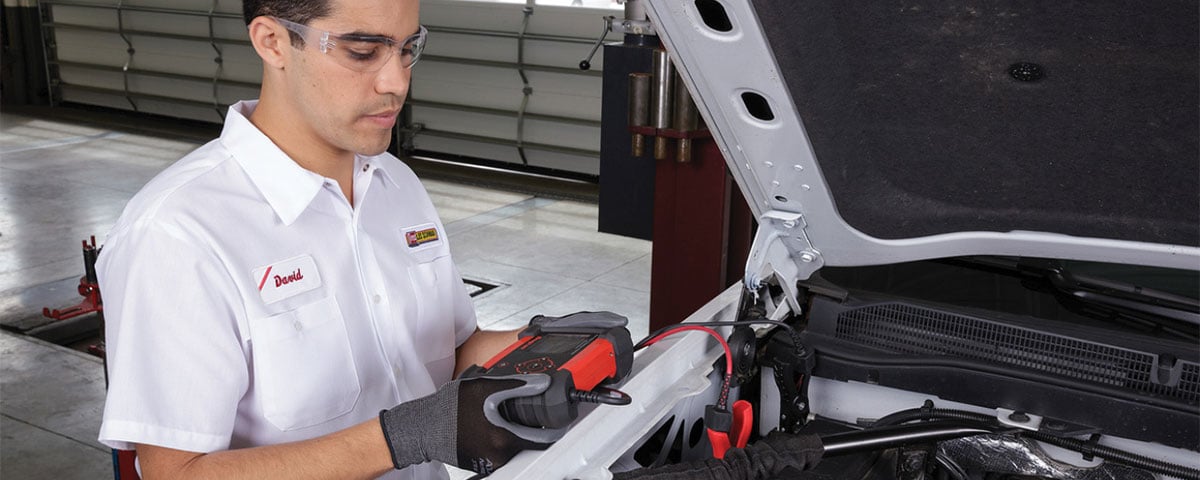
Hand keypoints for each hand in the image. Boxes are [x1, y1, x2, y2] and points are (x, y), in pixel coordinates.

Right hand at [379, 374, 564, 475]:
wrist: (423, 427)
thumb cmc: (450, 408)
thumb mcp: (485, 388)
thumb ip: (517, 386)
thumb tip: (542, 383)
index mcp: (504, 437)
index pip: (544, 439)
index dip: (554, 428)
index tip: (559, 421)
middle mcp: (499, 454)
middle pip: (528, 442)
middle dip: (531, 428)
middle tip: (528, 414)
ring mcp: (489, 462)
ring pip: (513, 447)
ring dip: (513, 433)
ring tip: (499, 417)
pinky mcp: (480, 465)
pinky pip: (498, 452)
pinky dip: (499, 440)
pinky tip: (487, 427)